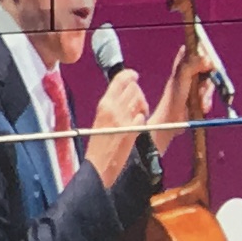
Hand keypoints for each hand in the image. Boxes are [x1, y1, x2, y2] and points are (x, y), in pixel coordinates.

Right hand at [86, 66, 151, 188]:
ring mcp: (125, 119)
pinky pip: (143, 116)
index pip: (121, 80)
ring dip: (142, 105)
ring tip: (137, 113)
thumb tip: (126, 94)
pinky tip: (136, 126)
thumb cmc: (98, 144)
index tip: (134, 76)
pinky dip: (142, 119)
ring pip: (140, 100)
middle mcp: (114, 108)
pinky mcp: (134, 129)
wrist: (99, 165)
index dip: (130, 76)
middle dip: (137, 92)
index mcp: (104, 104)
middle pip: (133, 88)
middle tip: (135, 102)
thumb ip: (112, 106)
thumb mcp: (100, 120)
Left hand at [153, 32, 218, 133]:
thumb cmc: (173, 98)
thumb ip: (191, 66)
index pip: (195, 50)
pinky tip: (203, 107)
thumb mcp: (182, 79)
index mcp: (182, 65)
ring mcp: (194, 84)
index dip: (204, 53)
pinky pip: (209, 95)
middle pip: (208, 67)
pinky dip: (207, 101)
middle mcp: (188, 72)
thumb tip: (206, 58)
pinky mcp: (198, 96)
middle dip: (210, 77)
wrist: (171, 120)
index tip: (209, 62)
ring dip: (207, 93)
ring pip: (210, 82)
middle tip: (206, 86)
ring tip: (202, 101)